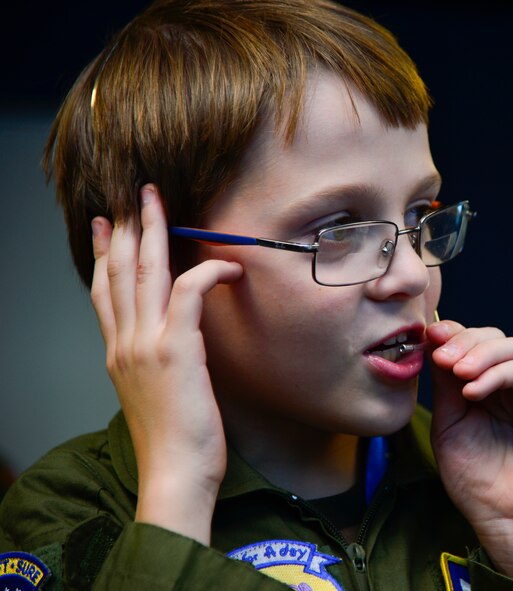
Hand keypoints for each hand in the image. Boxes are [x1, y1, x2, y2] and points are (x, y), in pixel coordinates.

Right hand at [90, 184, 241, 543]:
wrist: (173, 475)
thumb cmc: (173, 443)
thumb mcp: (154, 396)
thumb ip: (156, 363)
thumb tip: (175, 343)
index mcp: (118, 354)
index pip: (104, 292)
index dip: (104, 255)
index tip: (105, 227)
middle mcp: (124, 344)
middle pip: (120, 272)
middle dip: (125, 229)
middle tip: (131, 196)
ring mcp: (146, 345)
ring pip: (145, 273)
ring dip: (152, 232)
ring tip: (156, 202)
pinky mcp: (176, 350)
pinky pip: (188, 293)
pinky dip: (206, 273)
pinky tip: (226, 266)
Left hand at [427, 320, 512, 583]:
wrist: (507, 520)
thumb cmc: (477, 481)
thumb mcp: (448, 424)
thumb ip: (445, 385)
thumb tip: (434, 343)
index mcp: (484, 386)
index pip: (472, 343)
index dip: (452, 333)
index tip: (429, 336)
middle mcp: (510, 384)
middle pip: (492, 337)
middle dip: (463, 340)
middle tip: (441, 356)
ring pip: (512, 348)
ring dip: (480, 353)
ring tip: (457, 371)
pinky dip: (497, 374)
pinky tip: (473, 391)